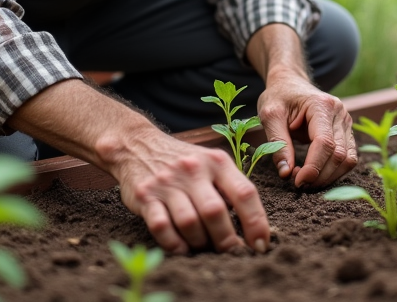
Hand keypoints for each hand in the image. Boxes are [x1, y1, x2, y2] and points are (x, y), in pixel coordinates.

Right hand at [7, 79, 268, 255]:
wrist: (137, 145)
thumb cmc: (185, 163)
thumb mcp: (212, 163)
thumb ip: (232, 189)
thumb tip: (256, 230)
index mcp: (217, 162)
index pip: (245, 194)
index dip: (256, 223)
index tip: (260, 245)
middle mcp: (193, 170)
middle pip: (216, 213)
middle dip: (226, 239)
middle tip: (229, 251)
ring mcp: (167, 183)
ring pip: (190, 222)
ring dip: (200, 242)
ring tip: (204, 246)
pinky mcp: (145, 196)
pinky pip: (162, 227)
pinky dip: (175, 243)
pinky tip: (182, 247)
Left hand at [257, 71, 356, 188]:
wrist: (289, 83)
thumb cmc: (278, 97)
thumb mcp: (270, 115)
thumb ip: (277, 143)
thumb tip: (286, 173)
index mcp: (322, 105)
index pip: (325, 143)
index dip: (313, 167)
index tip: (296, 181)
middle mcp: (340, 113)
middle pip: (339, 155)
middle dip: (319, 175)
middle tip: (297, 182)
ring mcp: (346, 122)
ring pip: (348, 160)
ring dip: (328, 177)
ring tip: (305, 180)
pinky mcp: (346, 132)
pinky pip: (348, 158)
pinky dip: (334, 171)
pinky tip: (315, 174)